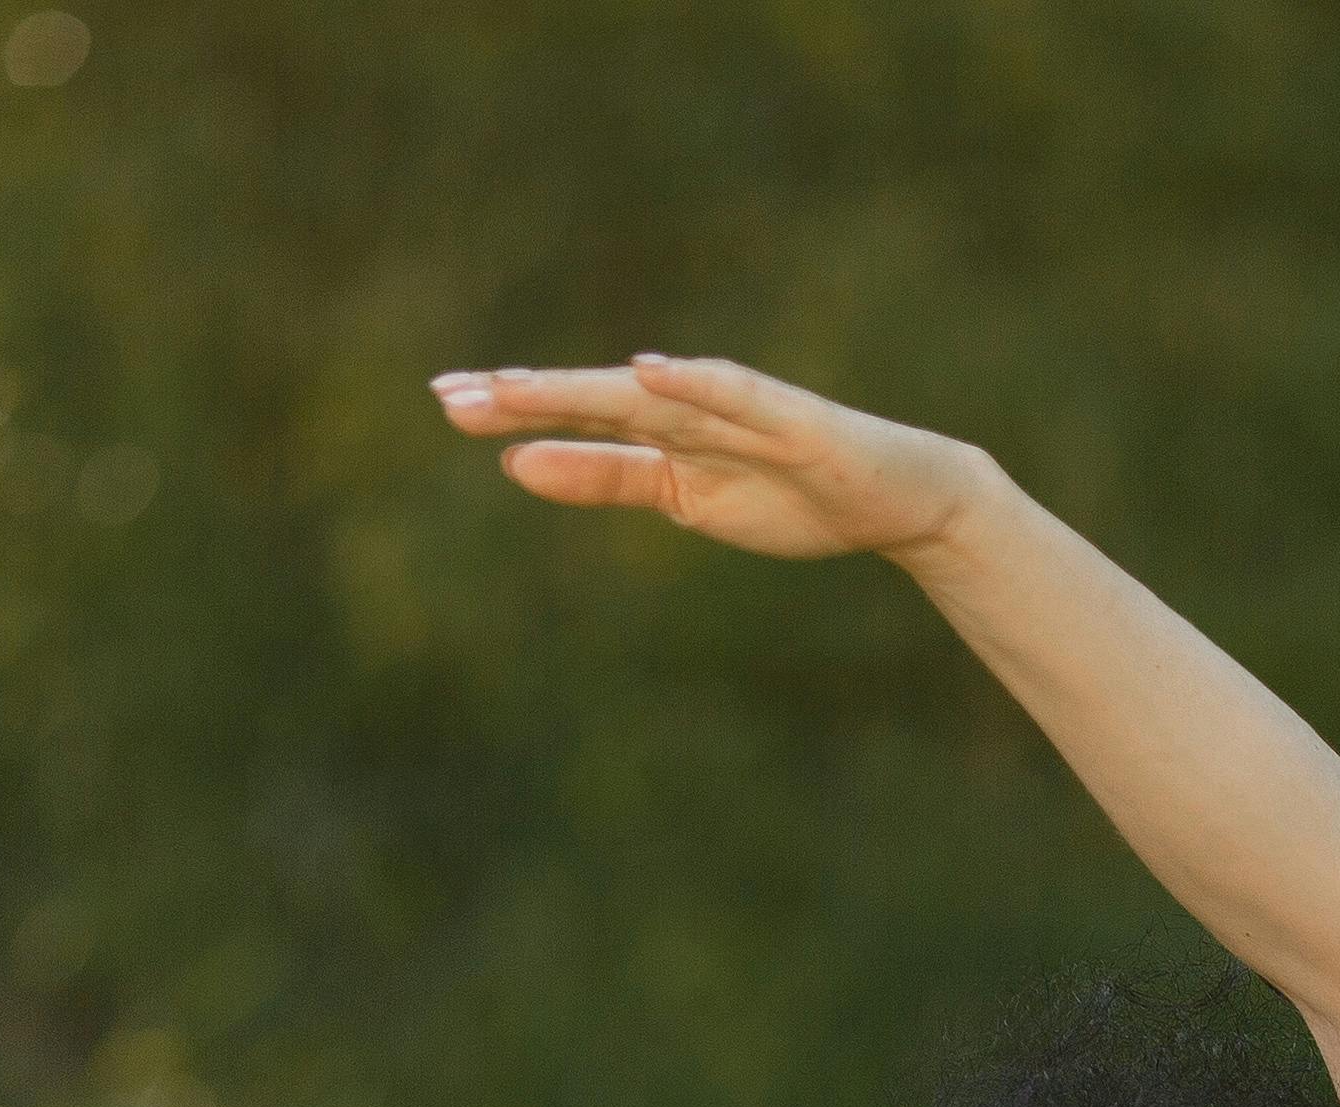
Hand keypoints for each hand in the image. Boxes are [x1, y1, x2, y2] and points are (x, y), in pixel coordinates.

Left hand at [426, 355, 989, 562]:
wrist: (895, 501)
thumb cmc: (791, 496)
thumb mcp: (682, 500)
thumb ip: (606, 476)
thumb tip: (516, 463)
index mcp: (661, 433)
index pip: (575, 414)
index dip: (513, 408)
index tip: (444, 401)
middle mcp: (689, 408)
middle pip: (595, 398)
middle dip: (526, 397)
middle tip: (448, 395)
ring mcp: (739, 412)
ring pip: (650, 396)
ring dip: (585, 390)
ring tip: (518, 387)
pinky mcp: (793, 421)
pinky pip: (738, 397)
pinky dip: (695, 383)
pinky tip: (648, 371)